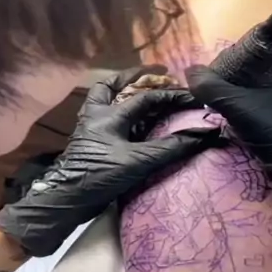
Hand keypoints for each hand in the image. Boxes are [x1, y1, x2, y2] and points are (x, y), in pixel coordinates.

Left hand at [0, 68, 217, 256]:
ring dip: (123, 90)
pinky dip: (120, 111)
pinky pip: (106, 117)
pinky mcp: (90, 143)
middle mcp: (97, 114)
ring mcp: (91, 128)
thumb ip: (172, 147)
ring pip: (105, 98)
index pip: (146, 97)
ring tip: (142, 86)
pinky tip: (132, 118)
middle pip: (115, 85)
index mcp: (109, 114)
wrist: (67, 199)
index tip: (193, 97)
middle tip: (160, 72)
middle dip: (138, 77)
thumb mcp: (140, 161)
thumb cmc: (101, 174)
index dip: (172, 95)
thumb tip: (204, 134)